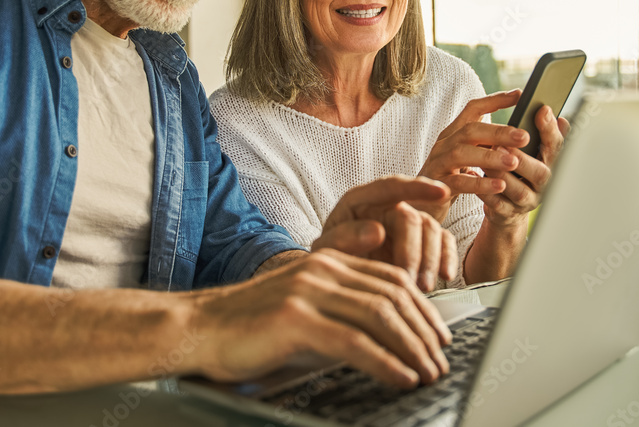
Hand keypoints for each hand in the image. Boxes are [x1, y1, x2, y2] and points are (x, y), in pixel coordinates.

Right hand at [191, 249, 451, 387]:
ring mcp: (308, 291)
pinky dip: (385, 362)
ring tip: (428, 372)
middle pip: (393, 295)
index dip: (422, 308)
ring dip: (412, 347)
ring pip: (380, 315)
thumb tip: (383, 335)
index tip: (438, 335)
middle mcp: (322, 269)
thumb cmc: (248, 326)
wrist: (197, 328)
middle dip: (424, 330)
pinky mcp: (295, 318)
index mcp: (327, 262)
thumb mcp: (302, 308)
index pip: (391, 279)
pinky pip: (354, 341)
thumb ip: (338, 310)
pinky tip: (401, 377)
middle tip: (441, 359)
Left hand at [311, 176, 458, 291]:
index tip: (441, 193)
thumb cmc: (329, 260)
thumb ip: (343, 238)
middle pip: (413, 219)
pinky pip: (443, 243)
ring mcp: (406, 225)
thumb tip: (377, 231)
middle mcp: (386, 207)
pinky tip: (445, 276)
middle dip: (414, 251)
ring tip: (422, 287)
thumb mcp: (325, 250)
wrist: (337, 282)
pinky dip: (447, 258)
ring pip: (432, 231)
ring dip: (432, 260)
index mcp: (360, 201)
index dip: (417, 187)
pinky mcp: (421, 243)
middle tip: (410, 280)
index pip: (390, 187)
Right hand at [418, 90, 530, 217]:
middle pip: (469, 130)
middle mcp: (443, 145)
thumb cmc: (449, 179)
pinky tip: (499, 186)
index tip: (520, 94)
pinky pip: (458, 183)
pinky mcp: (436, 186)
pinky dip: (480, 184)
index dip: (495, 100)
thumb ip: (483, 144)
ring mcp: (438, 164)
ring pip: (461, 153)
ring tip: (513, 162)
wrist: (419, 205)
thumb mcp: (465, 157)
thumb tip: (516, 134)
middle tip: (524, 136)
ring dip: (489, 156)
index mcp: (453, 134)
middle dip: (498, 131)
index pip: (473, 109)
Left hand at [480, 105, 569, 227]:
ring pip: (518, 190)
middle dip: (522, 158)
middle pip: (540, 173)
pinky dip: (486, 191)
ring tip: (485, 159)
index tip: (542, 110)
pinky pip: (498, 204)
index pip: (557, 148)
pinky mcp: (508, 213)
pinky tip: (475, 175)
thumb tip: (560, 119)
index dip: (551, 130)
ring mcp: (526, 202)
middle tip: (502, 143)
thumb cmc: (521, 172)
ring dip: (501, 173)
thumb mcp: (535, 155)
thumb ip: (545, 137)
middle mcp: (543, 186)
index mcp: (551, 167)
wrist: (508, 207)